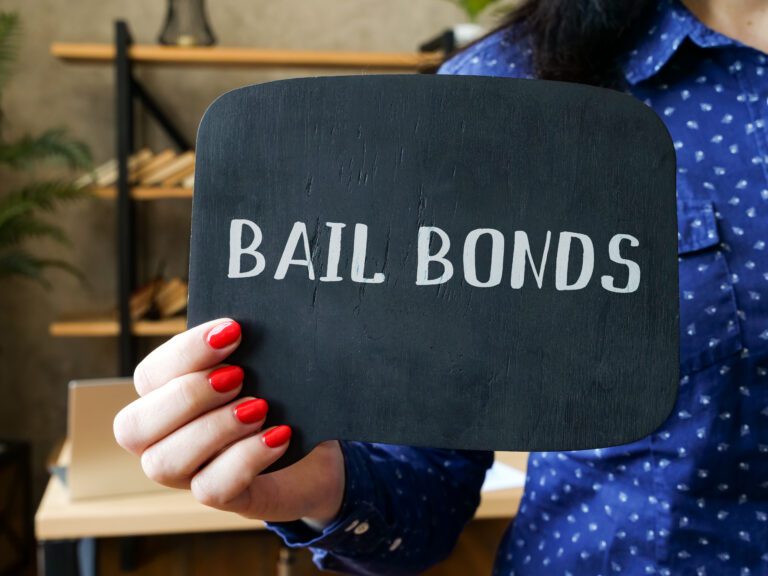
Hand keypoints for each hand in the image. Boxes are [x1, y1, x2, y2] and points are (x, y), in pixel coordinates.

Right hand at [113, 318, 344, 526]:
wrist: (318, 454)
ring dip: (213, 429)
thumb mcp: (263, 372)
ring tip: (259, 407)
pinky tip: (279, 435)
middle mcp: (165, 440)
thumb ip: (243, 352)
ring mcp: (190, 474)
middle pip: (133, 427)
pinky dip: (245, 458)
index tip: (233, 331)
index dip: (185, 352)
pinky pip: (211, 489)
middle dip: (186, 396)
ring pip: (164, 463)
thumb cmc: (282, 402)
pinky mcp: (225, 498)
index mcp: (167, 398)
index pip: (149, 375)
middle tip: (238, 376)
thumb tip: (240, 329)